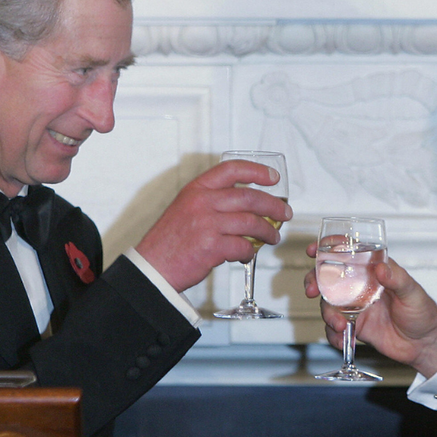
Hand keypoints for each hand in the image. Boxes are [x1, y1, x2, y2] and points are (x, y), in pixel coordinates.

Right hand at [137, 160, 292, 291]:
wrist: (152, 267)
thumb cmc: (170, 241)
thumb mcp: (185, 208)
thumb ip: (212, 201)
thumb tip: (246, 206)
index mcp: (196, 190)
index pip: (232, 169)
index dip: (257, 171)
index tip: (273, 178)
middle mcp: (202, 203)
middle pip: (250, 197)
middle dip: (274, 206)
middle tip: (284, 213)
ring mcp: (207, 224)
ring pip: (252, 223)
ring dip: (268, 231)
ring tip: (273, 237)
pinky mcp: (212, 247)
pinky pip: (244, 247)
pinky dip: (250, 252)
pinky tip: (248, 254)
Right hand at [304, 244, 436, 378]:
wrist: (425, 345)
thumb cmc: (423, 313)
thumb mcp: (412, 292)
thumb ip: (396, 279)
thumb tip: (380, 268)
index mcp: (374, 272)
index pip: (349, 254)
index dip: (328, 249)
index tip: (314, 250)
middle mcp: (361, 287)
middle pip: (329, 278)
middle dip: (314, 281)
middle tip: (311, 290)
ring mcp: (356, 307)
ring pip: (328, 305)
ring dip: (328, 314)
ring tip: (340, 325)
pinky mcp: (356, 326)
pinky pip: (335, 329)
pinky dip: (334, 335)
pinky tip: (343, 339)